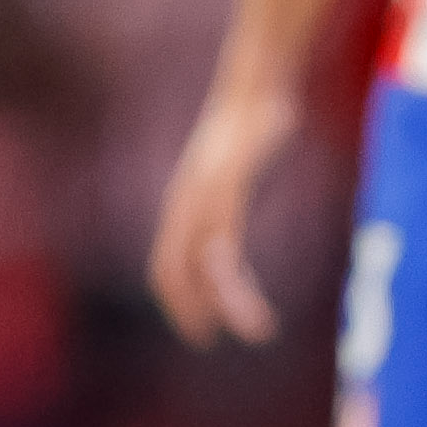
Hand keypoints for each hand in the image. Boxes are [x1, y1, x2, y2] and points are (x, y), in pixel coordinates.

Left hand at [149, 90, 298, 345]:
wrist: (257, 85)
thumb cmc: (254, 127)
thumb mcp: (238, 168)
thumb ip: (232, 196)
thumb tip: (237, 214)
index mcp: (185, 206)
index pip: (166, 265)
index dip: (177, 299)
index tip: (197, 328)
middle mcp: (185, 206)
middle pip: (171, 271)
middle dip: (187, 310)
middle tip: (207, 340)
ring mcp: (203, 199)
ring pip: (203, 267)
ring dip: (227, 305)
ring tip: (256, 332)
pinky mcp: (227, 191)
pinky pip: (226, 245)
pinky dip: (239, 279)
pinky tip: (260, 285)